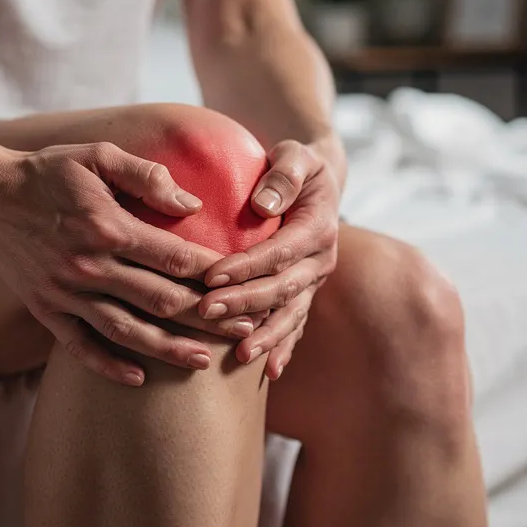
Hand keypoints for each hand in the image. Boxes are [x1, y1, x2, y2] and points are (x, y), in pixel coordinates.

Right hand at [0, 140, 260, 385]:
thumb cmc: (49, 172)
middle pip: (160, 300)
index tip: (245, 283)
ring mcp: (65, 292)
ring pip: (126, 331)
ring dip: (168, 349)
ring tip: (205, 360)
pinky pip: (80, 346)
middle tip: (245, 329)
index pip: (175, 258)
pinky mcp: (46, 310)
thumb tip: (192, 206)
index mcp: (107, 226)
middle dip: (208, 317)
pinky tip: (138, 379)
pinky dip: (109, 365)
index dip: (214, 275)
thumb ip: (147, 176)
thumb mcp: (98, 156)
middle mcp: (88, 265)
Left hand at [200, 139, 342, 379]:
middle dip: (245, 304)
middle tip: (205, 313)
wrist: (319, 183)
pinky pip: (297, 325)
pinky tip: (268, 372)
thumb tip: (263, 204)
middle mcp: (320, 260)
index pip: (278, 251)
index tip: (211, 276)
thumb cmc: (298, 165)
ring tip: (240, 356)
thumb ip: (284, 173)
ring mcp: (315, 281)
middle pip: (282, 288)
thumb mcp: (296, 154)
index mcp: (318, 227)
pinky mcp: (306, 294)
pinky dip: (284, 347)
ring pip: (291, 314)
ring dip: (266, 336)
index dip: (246, 266)